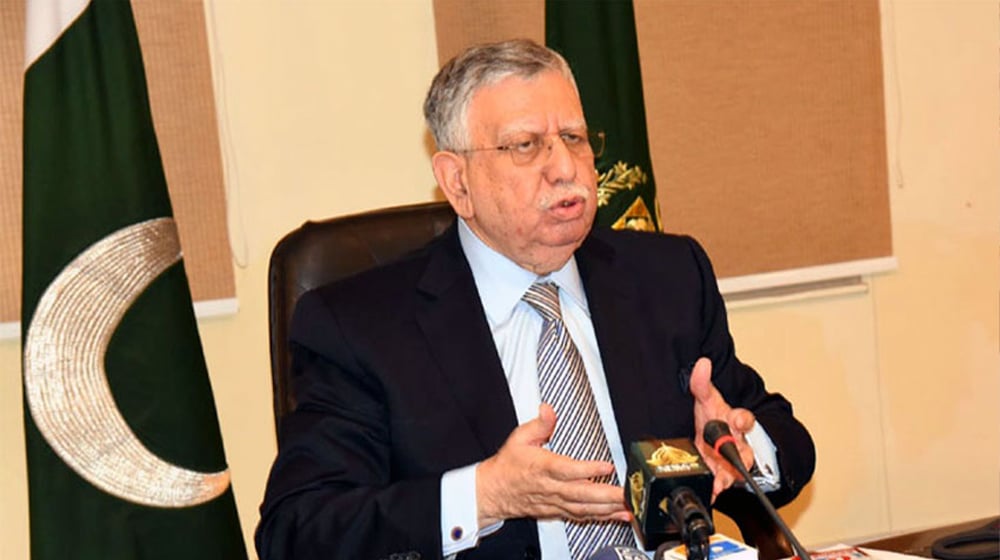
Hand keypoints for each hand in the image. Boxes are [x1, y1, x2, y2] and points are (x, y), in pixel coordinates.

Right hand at [476, 404, 631, 527]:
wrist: (495, 491)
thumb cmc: (509, 465)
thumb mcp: (520, 438)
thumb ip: (539, 424)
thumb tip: (548, 410)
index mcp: (543, 467)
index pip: (567, 470)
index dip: (587, 470)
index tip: (606, 466)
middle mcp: (551, 488)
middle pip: (582, 494)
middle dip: (607, 495)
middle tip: (627, 493)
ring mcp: (556, 502)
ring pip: (585, 509)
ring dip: (609, 509)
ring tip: (630, 506)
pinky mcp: (559, 511)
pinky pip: (583, 516)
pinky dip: (603, 517)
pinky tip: (619, 515)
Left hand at [689, 357, 756, 499]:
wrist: (713, 437)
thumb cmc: (714, 417)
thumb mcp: (707, 399)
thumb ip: (701, 383)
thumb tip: (702, 363)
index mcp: (736, 422)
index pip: (745, 419)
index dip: (743, 419)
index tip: (739, 420)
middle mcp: (738, 443)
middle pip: (744, 452)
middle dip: (737, 456)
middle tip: (729, 459)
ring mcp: (730, 462)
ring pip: (735, 472)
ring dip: (728, 478)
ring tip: (720, 483)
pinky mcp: (722, 475)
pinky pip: (722, 484)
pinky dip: (717, 490)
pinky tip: (710, 494)